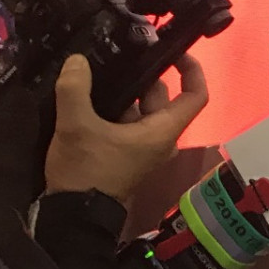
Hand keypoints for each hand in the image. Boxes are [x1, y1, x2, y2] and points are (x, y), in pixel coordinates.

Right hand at [45, 53, 209, 198]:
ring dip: (123, 91)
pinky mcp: (124, 153)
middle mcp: (158, 138)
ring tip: (98, 68)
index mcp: (162, 131)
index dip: (192, 70)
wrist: (72, 217)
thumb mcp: (76, 127)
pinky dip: (113, 107)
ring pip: (139, 109)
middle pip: (161, 97)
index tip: (175, 51)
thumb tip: (77, 60)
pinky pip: (125, 122)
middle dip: (142, 75)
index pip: (195, 96)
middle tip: (119, 53)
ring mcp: (142, 147)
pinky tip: (88, 92)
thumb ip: (75, 90)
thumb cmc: (86, 173)